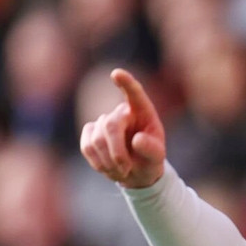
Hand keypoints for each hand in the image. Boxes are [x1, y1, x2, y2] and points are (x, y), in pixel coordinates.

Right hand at [79, 68, 165, 187]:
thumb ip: (152, 149)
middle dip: (117, 151)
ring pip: (97, 140)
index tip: (117, 74)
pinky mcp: (90, 132)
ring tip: (122, 170)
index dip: (126, 84)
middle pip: (110, 126)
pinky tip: (108, 167)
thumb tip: (137, 140)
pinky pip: (87, 147)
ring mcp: (103, 121)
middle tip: (126, 169)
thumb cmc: (150, 160)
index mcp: (142, 112)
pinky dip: (98, 162)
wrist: (136, 172)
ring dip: (109, 161)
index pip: (135, 94)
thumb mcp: (157, 158)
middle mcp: (122, 112)